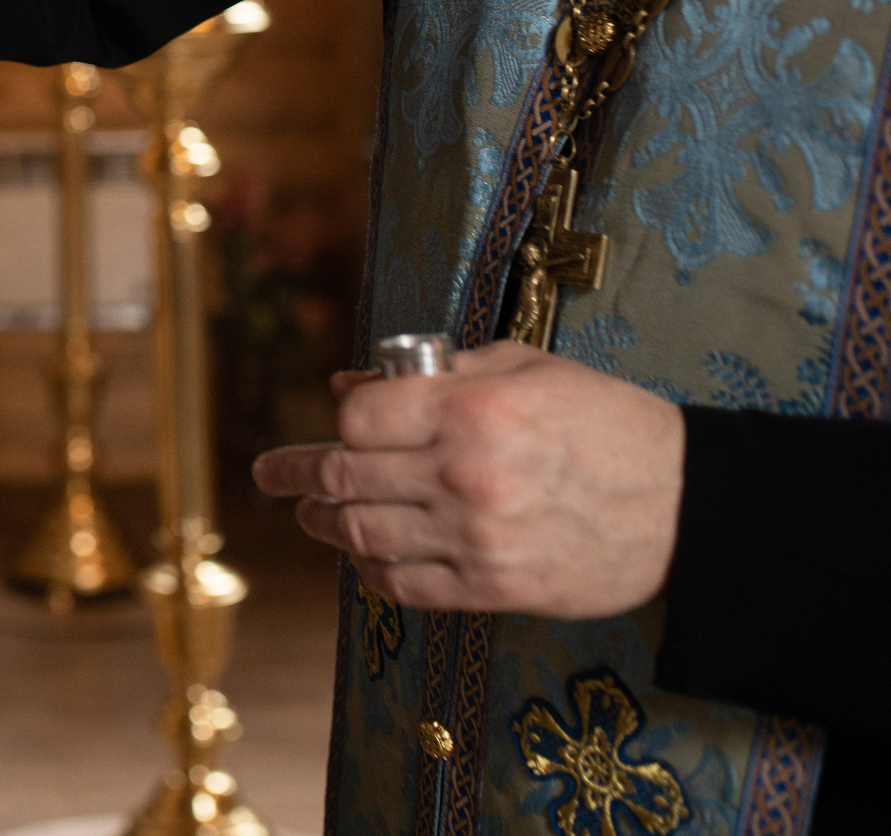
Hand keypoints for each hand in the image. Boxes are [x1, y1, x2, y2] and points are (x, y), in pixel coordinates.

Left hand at [250, 341, 684, 617]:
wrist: (687, 508)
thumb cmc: (607, 423)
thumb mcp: (525, 369)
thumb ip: (433, 371)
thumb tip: (348, 382)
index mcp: (473, 410)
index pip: (359, 417)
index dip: (340, 419)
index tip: (337, 421)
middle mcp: (465, 476)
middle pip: (346, 478)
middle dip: (296, 475)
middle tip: (270, 473)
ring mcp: (476, 539)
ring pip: (363, 536)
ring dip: (323, 524)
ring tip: (307, 514)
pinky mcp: (493, 589)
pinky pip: (404, 585)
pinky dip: (370, 571)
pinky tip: (360, 558)